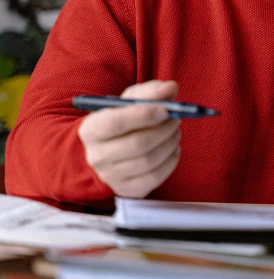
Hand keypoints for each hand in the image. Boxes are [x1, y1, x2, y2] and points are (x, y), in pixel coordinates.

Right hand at [78, 80, 180, 197]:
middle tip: (176, 118)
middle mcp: (97, 155)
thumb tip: (170, 88)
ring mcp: (111, 176)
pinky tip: (172, 148)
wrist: (108, 151)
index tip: (165, 109)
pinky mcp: (127, 189)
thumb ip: (150, 91)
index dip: (143, 115)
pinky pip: (156, 177)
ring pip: (149, 161)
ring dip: (169, 143)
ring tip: (174, 131)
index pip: (115, 122)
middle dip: (163, 129)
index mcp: (91, 129)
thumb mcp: (129, 101)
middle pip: (137, 144)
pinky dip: (171, 160)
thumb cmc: (121, 121)